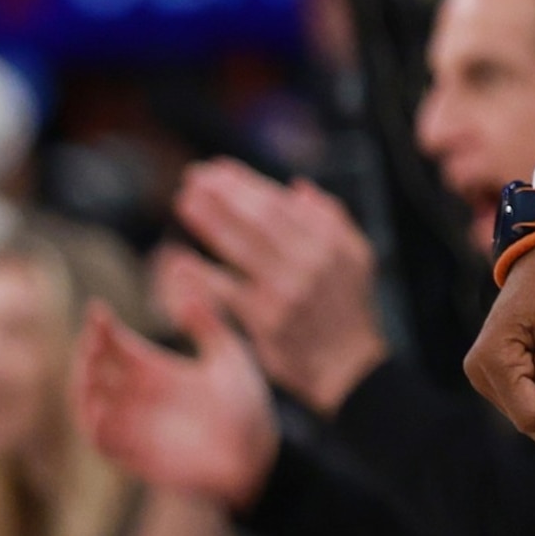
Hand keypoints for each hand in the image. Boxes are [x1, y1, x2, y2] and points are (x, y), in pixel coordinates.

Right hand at [71, 258, 276, 509]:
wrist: (257, 454)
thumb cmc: (245, 405)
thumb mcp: (227, 354)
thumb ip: (205, 319)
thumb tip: (182, 275)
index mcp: (157, 370)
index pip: (118, 345)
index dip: (102, 327)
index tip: (96, 309)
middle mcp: (139, 396)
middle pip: (97, 370)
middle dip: (89, 352)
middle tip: (94, 334)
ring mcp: (135, 425)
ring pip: (90, 402)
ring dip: (83, 383)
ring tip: (90, 362)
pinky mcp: (135, 455)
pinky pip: (103, 441)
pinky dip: (94, 424)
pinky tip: (98, 404)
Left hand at [174, 160, 390, 414]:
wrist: (348, 367)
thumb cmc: (348, 308)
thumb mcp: (357, 256)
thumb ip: (331, 217)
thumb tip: (297, 185)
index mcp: (329, 242)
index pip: (280, 203)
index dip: (246, 182)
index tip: (218, 168)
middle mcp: (309, 262)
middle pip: (257, 218)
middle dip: (222, 194)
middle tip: (192, 177)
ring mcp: (286, 291)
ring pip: (239, 247)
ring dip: (208, 222)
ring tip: (183, 202)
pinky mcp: (265, 321)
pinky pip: (225, 291)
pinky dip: (200, 274)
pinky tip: (177, 259)